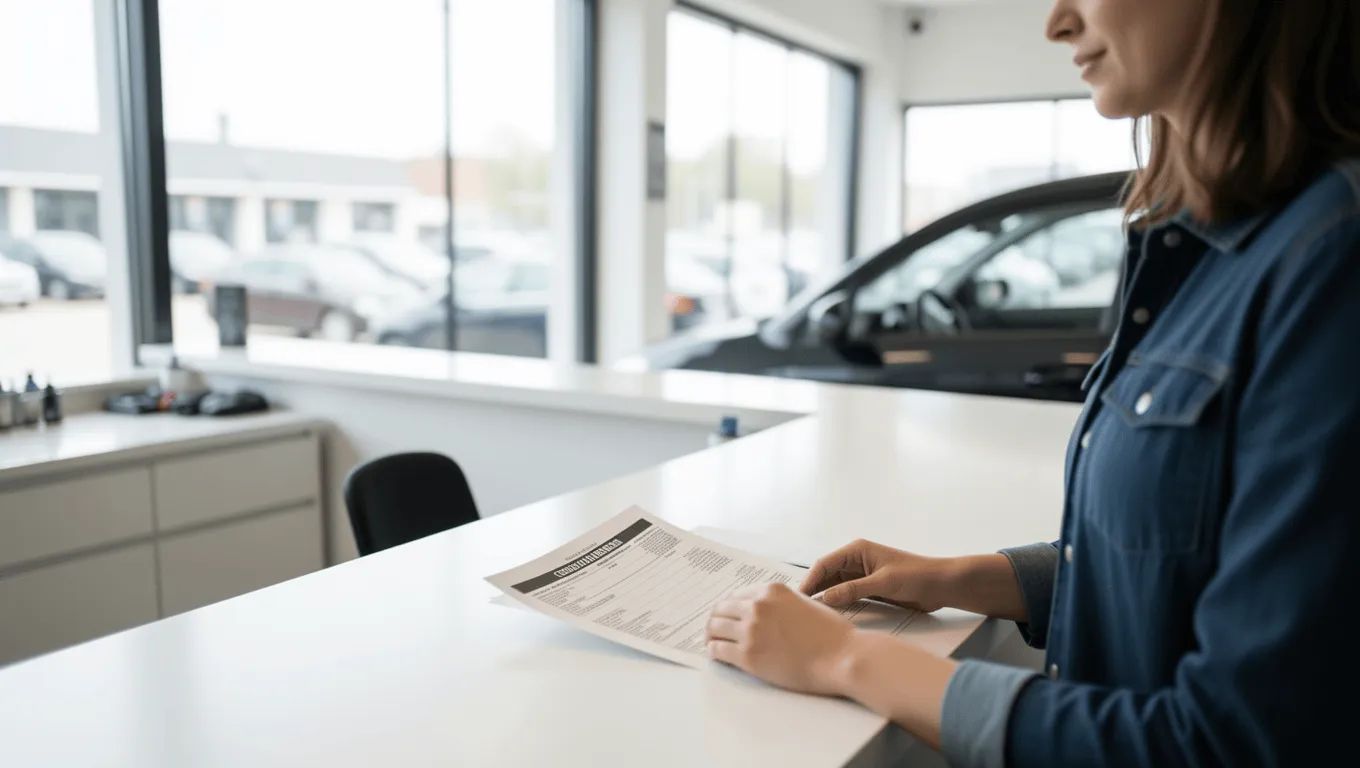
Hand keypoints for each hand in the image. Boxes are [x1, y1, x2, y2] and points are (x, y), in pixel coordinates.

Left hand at [706, 582, 856, 695]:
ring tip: (711, 641)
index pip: (737, 595)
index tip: (725, 614)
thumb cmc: (832, 634)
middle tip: (713, 628)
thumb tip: (768, 613)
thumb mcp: (806, 603)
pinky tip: (715, 654)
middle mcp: (757, 606)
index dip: (729, 606)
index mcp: (771, 591)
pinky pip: (718, 650)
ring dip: (710, 634)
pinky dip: (713, 651)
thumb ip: (782, 604)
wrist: (841, 656)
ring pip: (714, 627)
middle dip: (715, 619)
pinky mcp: (748, 655)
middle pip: (721, 609)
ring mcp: (751, 630)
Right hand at [799, 539, 948, 610]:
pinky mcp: (870, 588)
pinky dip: (839, 603)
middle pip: (827, 575)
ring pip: (836, 586)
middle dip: (814, 590)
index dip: (810, 580)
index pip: (825, 564)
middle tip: (801, 609)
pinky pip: (848, 595)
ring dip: (826, 598)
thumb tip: (826, 598)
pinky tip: (832, 615)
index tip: (799, 598)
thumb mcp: (883, 582)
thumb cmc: (916, 576)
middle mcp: (857, 561)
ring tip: (812, 615)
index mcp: (857, 551)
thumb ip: (854, 589)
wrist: (941, 585)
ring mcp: (863, 575)